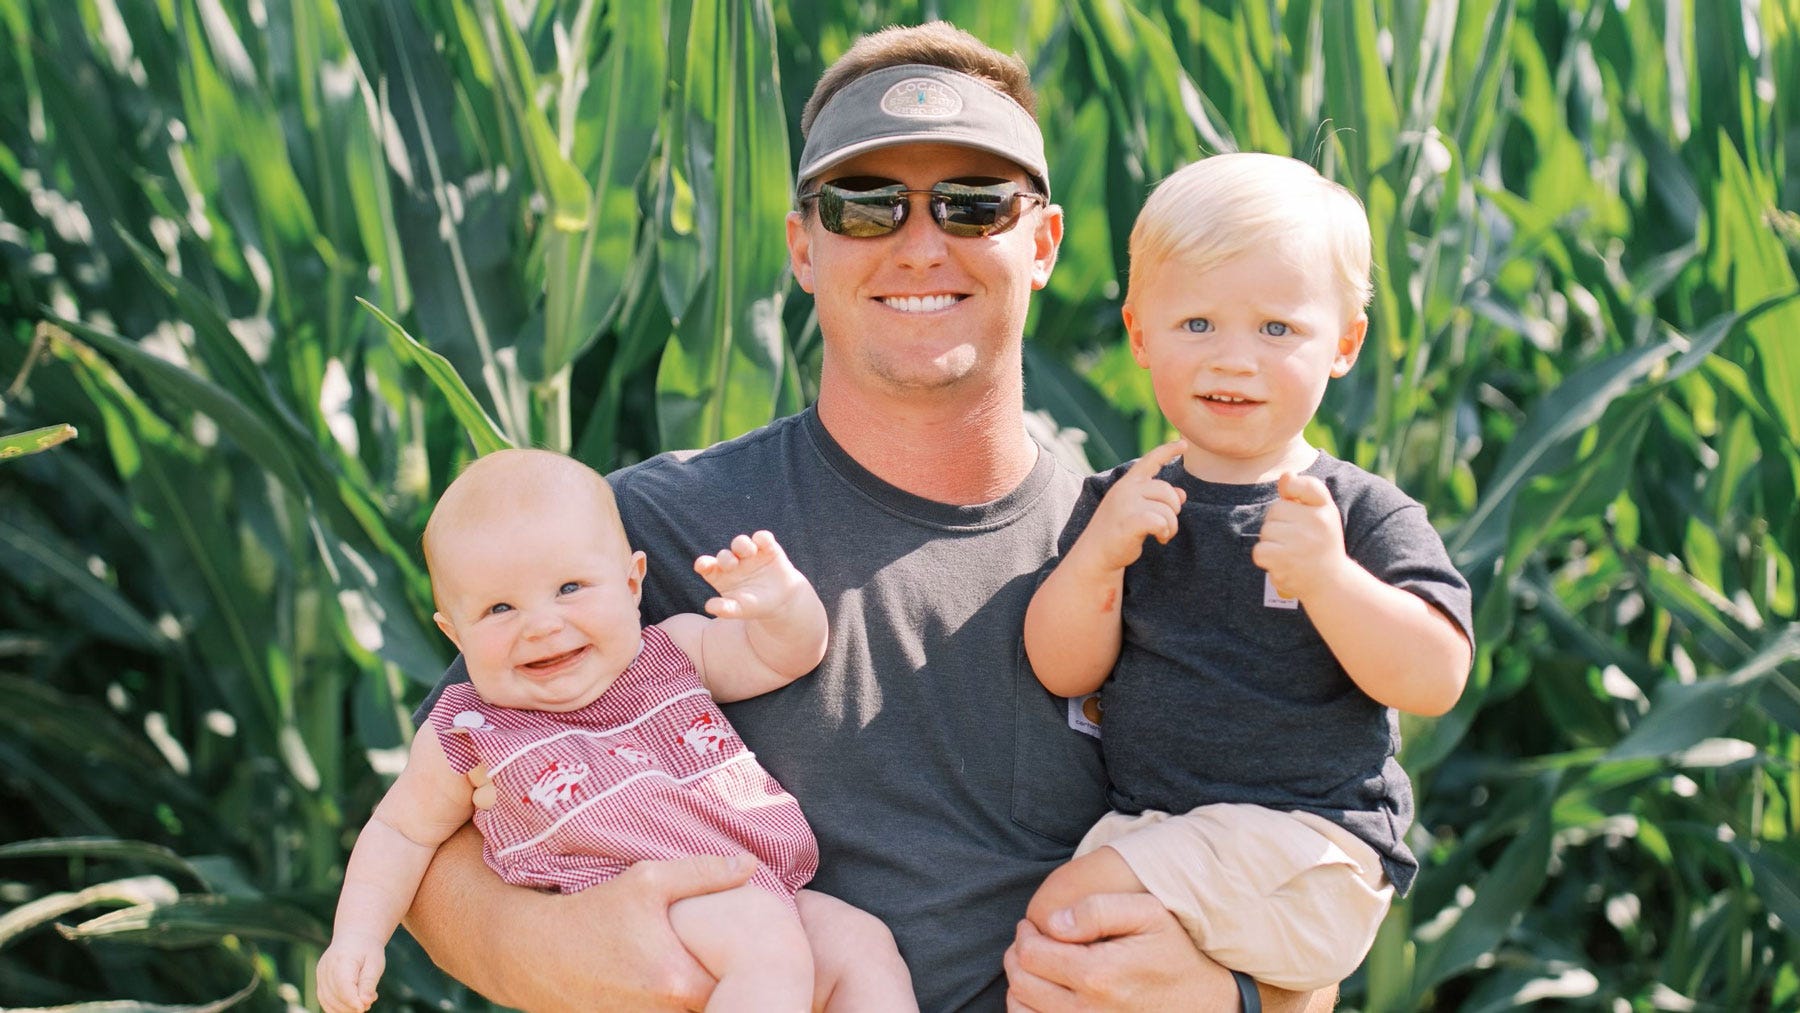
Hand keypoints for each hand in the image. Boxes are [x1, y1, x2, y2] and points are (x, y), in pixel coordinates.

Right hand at [316, 940, 380, 1012]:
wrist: (355, 937)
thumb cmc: (367, 950)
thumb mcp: (375, 963)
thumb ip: (369, 983)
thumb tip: (365, 1003)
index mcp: (342, 959)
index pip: (343, 986)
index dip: (353, 1001)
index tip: (365, 1007)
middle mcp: (327, 967)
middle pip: (335, 996)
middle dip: (351, 1006)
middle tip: (367, 1005)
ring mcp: (320, 974)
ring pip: (327, 1000)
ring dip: (344, 1009)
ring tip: (362, 1004)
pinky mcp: (319, 980)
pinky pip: (324, 999)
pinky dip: (336, 1007)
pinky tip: (350, 1006)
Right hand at [404, 824, 756, 1012]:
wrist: (533, 953)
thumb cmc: (592, 912)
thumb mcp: (647, 880)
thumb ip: (704, 873)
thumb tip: (751, 865)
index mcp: (678, 979)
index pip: (740, 983)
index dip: (749, 964)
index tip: (749, 945)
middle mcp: (667, 1012)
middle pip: (720, 1002)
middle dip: (728, 980)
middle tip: (727, 953)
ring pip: (697, 1010)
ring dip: (704, 991)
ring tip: (702, 962)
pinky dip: (678, 998)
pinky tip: (675, 975)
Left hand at [694, 531, 806, 620]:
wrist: (782, 601)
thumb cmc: (755, 606)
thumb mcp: (739, 610)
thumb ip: (724, 609)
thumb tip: (708, 607)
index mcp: (720, 575)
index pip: (706, 566)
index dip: (703, 563)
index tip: (703, 566)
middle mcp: (733, 561)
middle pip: (724, 554)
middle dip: (726, 558)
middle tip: (733, 565)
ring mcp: (749, 554)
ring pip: (741, 542)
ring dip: (742, 545)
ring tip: (750, 552)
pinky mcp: (767, 548)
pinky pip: (762, 537)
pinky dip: (762, 538)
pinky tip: (765, 544)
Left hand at [1003, 893, 1232, 1010]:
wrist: (1203, 1002)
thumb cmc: (1173, 952)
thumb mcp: (1147, 913)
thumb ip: (1097, 908)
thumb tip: (1054, 922)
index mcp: (1097, 975)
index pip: (1030, 954)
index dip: (1024, 934)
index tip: (1032, 925)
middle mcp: (1087, 1011)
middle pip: (1021, 983)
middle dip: (1018, 956)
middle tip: (1031, 941)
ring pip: (1022, 1010)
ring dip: (1021, 984)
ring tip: (1037, 966)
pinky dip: (1030, 1009)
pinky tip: (1046, 991)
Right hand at [1076, 440, 1187, 571]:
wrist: (1096, 555)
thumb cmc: (1117, 532)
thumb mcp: (1136, 510)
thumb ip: (1158, 500)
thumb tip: (1182, 494)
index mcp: (1127, 483)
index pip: (1150, 460)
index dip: (1168, 451)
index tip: (1184, 444)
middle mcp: (1126, 489)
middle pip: (1167, 490)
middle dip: (1174, 510)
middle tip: (1168, 526)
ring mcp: (1126, 504)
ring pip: (1168, 509)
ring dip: (1171, 526)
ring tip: (1163, 535)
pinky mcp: (1130, 522)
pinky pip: (1161, 522)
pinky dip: (1165, 532)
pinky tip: (1160, 539)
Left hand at [1252, 473, 1347, 600]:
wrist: (1331, 583)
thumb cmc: (1321, 543)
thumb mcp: (1320, 514)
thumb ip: (1302, 491)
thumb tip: (1286, 475)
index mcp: (1325, 508)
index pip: (1305, 485)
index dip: (1295, 490)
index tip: (1302, 509)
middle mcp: (1317, 522)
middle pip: (1275, 511)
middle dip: (1279, 524)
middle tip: (1297, 540)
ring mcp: (1300, 542)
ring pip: (1266, 531)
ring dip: (1272, 543)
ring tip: (1292, 553)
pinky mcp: (1284, 560)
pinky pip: (1260, 550)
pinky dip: (1266, 558)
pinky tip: (1283, 563)